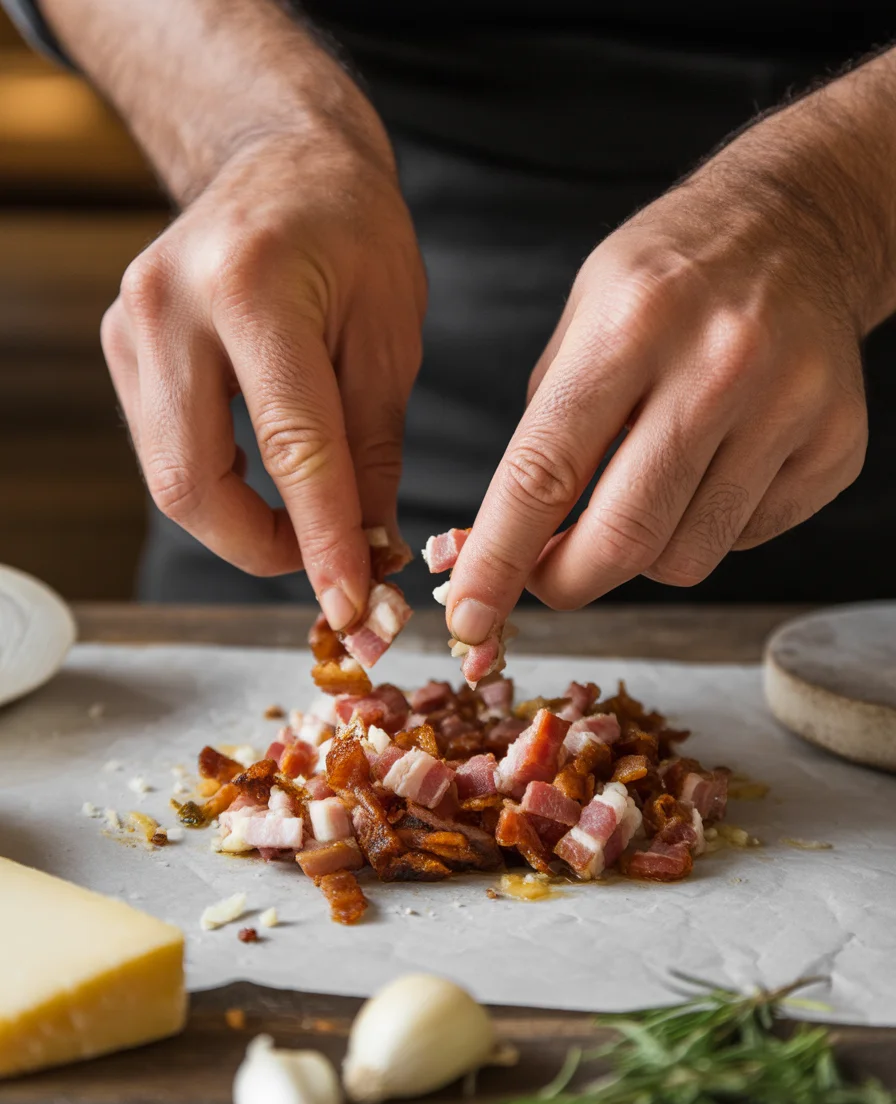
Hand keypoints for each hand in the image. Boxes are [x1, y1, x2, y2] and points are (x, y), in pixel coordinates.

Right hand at [40, 0, 425, 629]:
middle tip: (331, 570)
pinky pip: (166, 450)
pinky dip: (222, 488)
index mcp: (252, 287)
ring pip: (171, 479)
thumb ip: (373, 449)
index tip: (354, 607)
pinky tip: (272, 486)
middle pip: (193, 484)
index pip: (290, 448)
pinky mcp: (122, 347)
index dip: (322, 542)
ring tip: (312, 528)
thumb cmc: (353, 235)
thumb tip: (367, 550)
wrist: (281, 162)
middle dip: (265, 551)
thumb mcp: (390, 337)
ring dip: (243, 526)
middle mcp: (170, 305)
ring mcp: (132, 326)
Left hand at [443, 61, 895, 642]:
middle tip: (547, 579)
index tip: (470, 615)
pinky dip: (708, 527)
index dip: (499, 557)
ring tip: (643, 491)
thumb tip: (496, 543)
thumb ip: (543, 430)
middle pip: (624, 536)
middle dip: (567, 583)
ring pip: (686, 556)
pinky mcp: (835, 445)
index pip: (545, 471)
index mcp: (632, 324)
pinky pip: (744, 539)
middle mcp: (719, 365)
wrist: (799, 226)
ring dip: (642, 552)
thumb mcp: (584, 317)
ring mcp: (789, 408)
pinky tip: (712, 468)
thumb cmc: (670, 277)